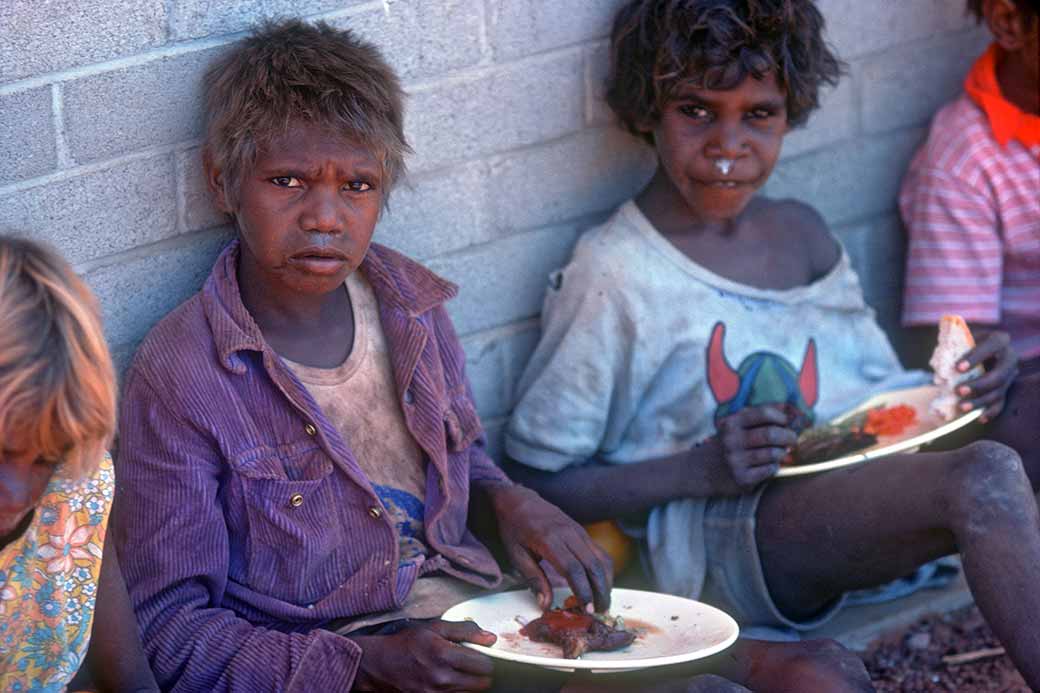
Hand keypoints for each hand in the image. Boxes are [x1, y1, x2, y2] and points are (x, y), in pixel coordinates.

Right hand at [352, 620, 495, 691]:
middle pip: (481, 684)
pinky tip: (450, 682)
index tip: (478, 656)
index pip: (484, 666)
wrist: (381, 664)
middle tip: (471, 666)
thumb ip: (465, 631)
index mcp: (444, 655)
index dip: (485, 660)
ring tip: (457, 673)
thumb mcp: (435, 628)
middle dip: (480, 674)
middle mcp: (441, 678)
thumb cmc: (408, 643)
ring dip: (469, 685)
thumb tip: (491, 639)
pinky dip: (457, 692)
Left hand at [485, 484, 612, 611]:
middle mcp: (568, 534)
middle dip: (600, 591)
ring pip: (602, 558)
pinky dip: (605, 571)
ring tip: (602, 603)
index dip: (583, 590)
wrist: (519, 500)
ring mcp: (578, 531)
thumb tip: (546, 605)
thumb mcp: (516, 554)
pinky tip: (601, 585)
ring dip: (607, 582)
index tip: (586, 609)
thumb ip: (533, 579)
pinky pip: (600, 552)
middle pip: (593, 565)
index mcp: (549, 540)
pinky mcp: (583, 532)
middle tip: (599, 612)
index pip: (573, 568)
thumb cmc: (514, 529)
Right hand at [709, 405, 795, 493]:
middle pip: (771, 434)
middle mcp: (731, 440)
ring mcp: (735, 460)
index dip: (781, 417)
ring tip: (780, 452)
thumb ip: (763, 414)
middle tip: (793, 439)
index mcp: (732, 423)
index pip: (764, 413)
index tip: (786, 423)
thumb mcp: (738, 424)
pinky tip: (769, 465)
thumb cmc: (730, 443)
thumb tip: (794, 410)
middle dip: (789, 436)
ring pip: (773, 453)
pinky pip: (769, 470)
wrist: (704, 470)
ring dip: (782, 453)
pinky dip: (774, 466)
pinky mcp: (741, 478)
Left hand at [955, 329, 1018, 421]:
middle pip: (999, 375)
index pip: (992, 345)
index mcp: (999, 340)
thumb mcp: (958, 341)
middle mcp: (1009, 358)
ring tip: (961, 406)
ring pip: (998, 392)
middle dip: (978, 385)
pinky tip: (979, 418)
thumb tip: (938, 364)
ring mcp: (1009, 376)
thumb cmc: (963, 344)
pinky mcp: (1004, 389)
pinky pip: (1000, 404)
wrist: (975, 352)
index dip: (976, 357)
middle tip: (958, 390)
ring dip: (980, 401)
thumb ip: (951, 348)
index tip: (958, 368)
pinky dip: (990, 412)